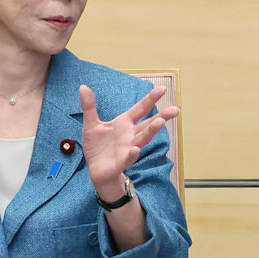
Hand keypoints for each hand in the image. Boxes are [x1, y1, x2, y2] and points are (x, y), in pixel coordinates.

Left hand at [79, 84, 178, 201]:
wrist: (96, 170)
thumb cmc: (97, 147)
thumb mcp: (91, 124)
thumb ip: (89, 106)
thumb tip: (83, 87)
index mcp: (124, 123)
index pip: (140, 109)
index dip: (150, 99)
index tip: (162, 89)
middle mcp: (130, 135)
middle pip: (149, 124)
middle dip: (162, 117)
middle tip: (175, 109)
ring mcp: (128, 149)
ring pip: (142, 139)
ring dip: (151, 131)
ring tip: (160, 121)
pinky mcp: (121, 162)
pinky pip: (128, 158)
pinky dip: (132, 154)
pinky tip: (135, 149)